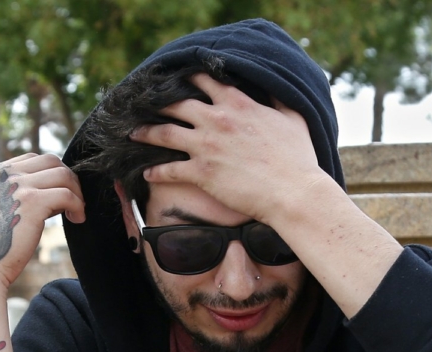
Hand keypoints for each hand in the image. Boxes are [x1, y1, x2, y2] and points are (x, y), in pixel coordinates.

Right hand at [0, 153, 84, 318]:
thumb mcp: (3, 208)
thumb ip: (21, 192)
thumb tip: (57, 186)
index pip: (35, 159)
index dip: (54, 176)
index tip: (60, 197)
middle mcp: (3, 173)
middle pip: (52, 161)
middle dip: (69, 180)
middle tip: (74, 203)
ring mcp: (16, 185)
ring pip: (63, 175)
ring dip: (77, 193)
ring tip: (76, 213)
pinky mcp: (31, 202)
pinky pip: (67, 194)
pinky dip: (78, 206)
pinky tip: (77, 220)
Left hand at [130, 73, 332, 226]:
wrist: (293, 193)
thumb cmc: (298, 159)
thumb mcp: (293, 118)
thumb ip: (278, 100)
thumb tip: (276, 87)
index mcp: (238, 104)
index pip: (203, 80)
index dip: (186, 77)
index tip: (175, 79)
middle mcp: (217, 119)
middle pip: (175, 104)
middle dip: (156, 102)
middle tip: (144, 105)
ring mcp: (206, 146)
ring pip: (163, 133)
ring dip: (145, 133)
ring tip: (133, 134)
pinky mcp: (201, 173)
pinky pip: (169, 170)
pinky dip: (155, 172)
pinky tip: (147, 173)